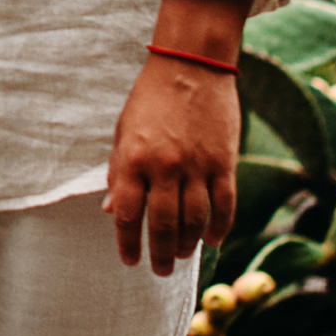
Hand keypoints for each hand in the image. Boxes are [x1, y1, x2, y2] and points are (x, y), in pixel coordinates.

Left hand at [103, 53, 239, 274]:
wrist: (191, 64)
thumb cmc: (150, 98)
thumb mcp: (123, 131)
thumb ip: (118, 172)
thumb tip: (111, 211)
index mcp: (134, 159)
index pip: (128, 215)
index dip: (127, 243)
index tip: (130, 261)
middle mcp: (164, 167)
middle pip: (162, 225)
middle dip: (160, 254)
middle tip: (160, 271)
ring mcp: (197, 166)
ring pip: (195, 221)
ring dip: (188, 245)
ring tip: (182, 256)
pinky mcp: (224, 162)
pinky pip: (224, 205)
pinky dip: (220, 228)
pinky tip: (212, 240)